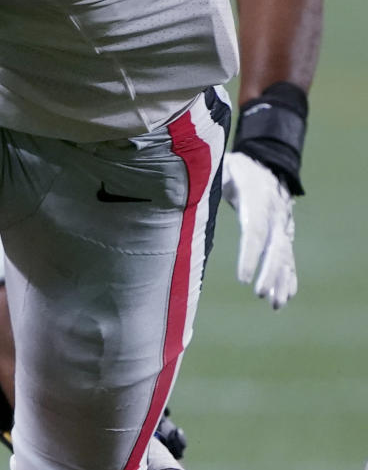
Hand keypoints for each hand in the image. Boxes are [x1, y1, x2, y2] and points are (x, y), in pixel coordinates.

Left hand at [221, 151, 296, 308]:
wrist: (266, 166)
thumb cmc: (234, 169)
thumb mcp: (221, 165)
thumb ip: (208, 176)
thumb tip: (182, 183)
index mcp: (256, 197)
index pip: (254, 229)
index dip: (250, 254)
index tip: (242, 279)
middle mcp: (275, 213)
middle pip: (275, 246)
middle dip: (269, 272)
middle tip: (258, 294)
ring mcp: (283, 226)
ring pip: (285, 256)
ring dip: (281, 280)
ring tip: (275, 305)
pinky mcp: (284, 235)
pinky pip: (288, 258)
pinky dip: (287, 278)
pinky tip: (283, 297)